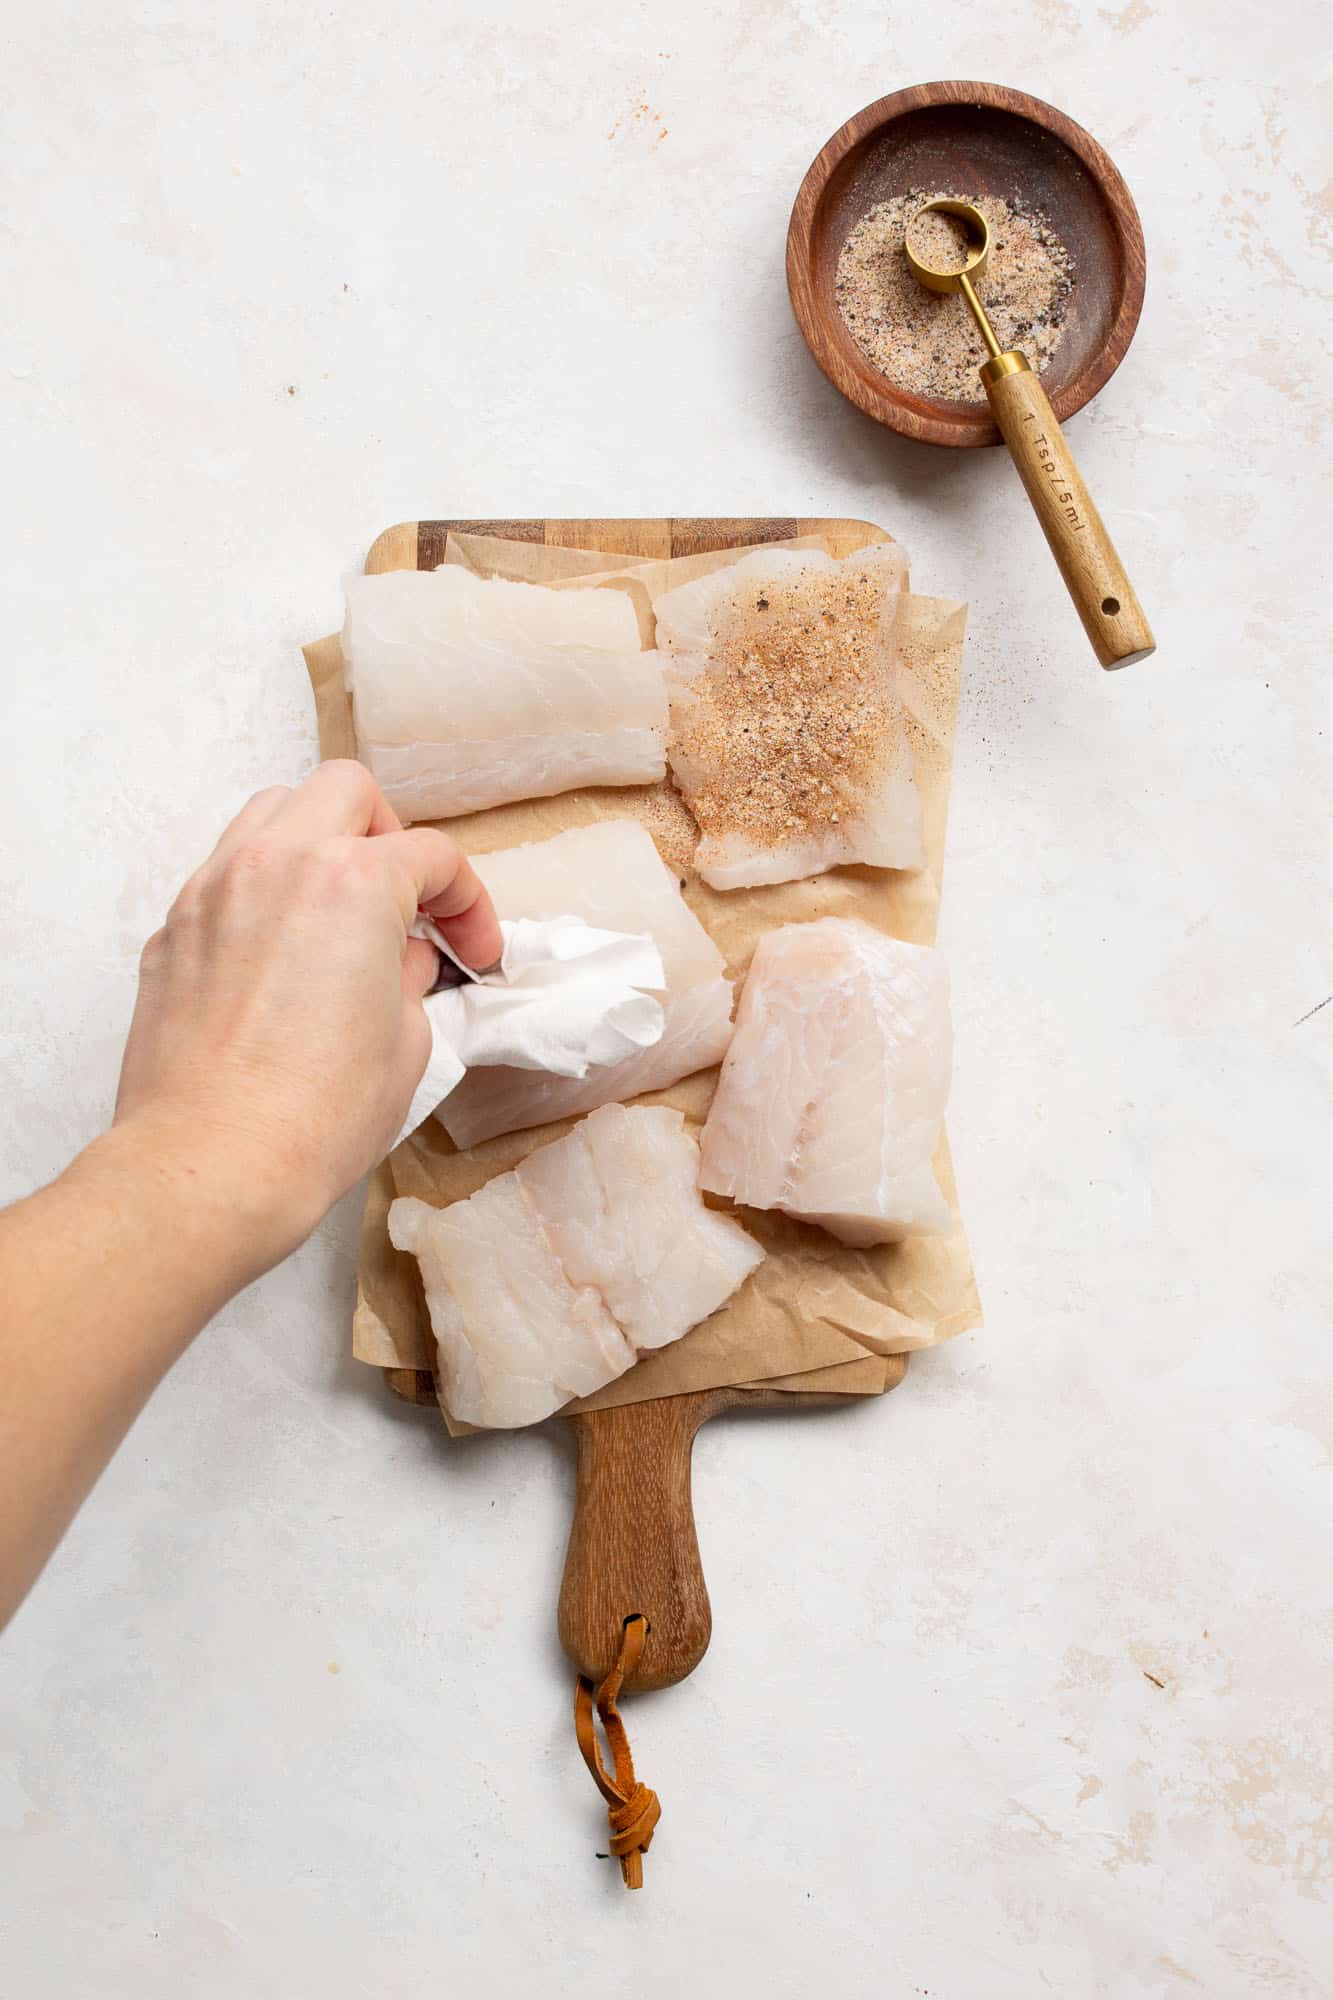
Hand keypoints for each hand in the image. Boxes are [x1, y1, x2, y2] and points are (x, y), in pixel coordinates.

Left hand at [114, 762, 501, 1270]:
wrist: (210, 1166)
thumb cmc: (315, 1116)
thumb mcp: (408, 1043)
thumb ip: (411, 978)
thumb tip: (400, 961)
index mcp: (353, 882)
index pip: (432, 856)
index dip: (469, 904)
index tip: (472, 951)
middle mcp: (277, 864)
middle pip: (347, 793)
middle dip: (390, 836)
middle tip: (408, 901)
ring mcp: (213, 890)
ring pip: (273, 812)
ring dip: (319, 844)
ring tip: (341, 912)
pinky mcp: (173, 931)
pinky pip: (226, 875)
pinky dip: (264, 891)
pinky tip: (282, 956)